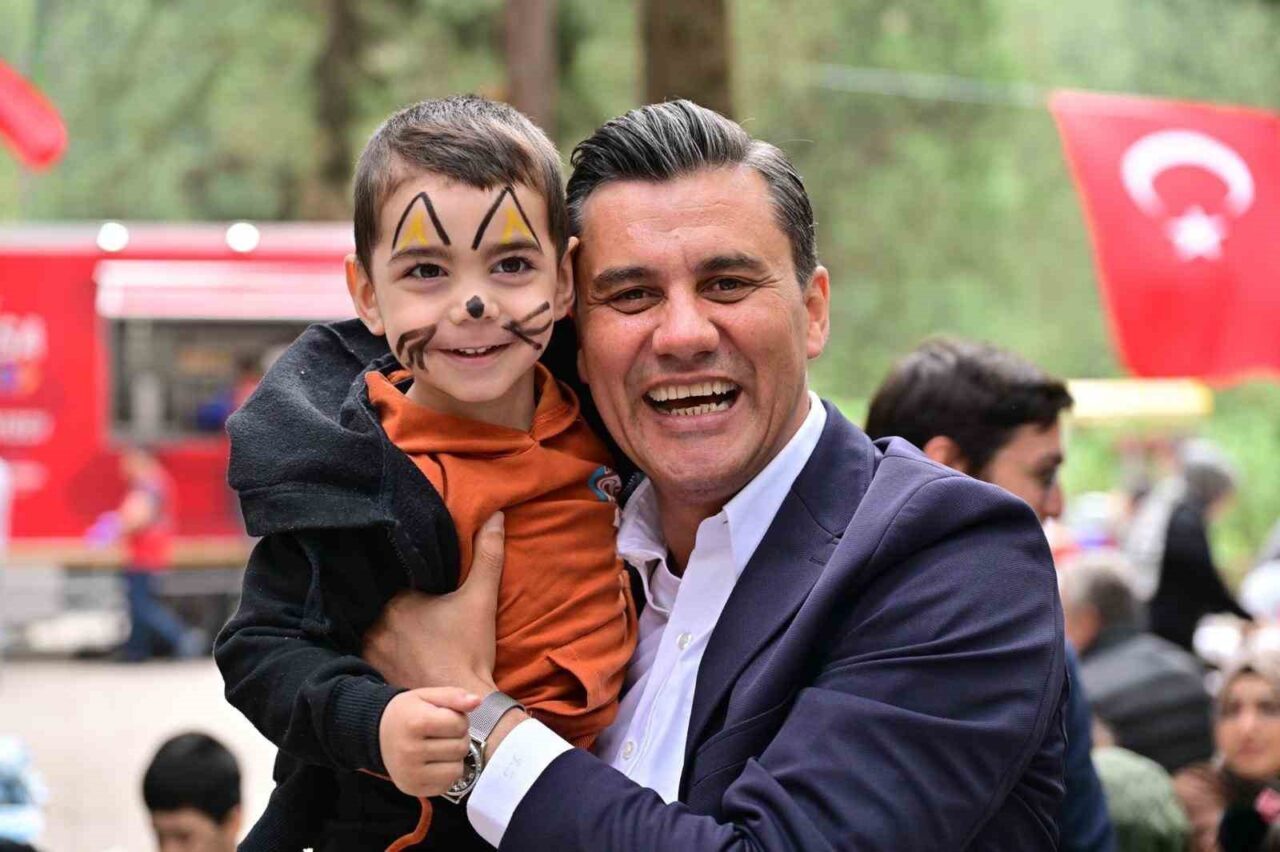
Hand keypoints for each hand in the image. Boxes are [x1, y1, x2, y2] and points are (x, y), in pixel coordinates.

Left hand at [364, 512, 505, 695]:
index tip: (426, 597)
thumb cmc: (471, 650)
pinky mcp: (371, 674)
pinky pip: (369, 656)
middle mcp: (376, 624)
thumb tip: (495, 515)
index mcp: (398, 600)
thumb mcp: (481, 599)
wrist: (463, 702)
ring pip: (377, 630)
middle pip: (385, 607)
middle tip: (421, 621)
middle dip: (399, 611)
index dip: (413, 588)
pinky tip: (398, 657)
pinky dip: (380, 654)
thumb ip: (487, 555)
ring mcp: (370, 652)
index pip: (398, 582)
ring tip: (409, 638)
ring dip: (388, 632)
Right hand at [378, 687, 480, 795]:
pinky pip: (447, 784)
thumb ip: (454, 696)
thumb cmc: (407, 713)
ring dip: (454, 757)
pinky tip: (433, 763)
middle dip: (457, 737)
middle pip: (460, 747)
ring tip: (438, 747)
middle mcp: (410, 751)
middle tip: (441, 733)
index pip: (459, 724)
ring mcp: (410, 773)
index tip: (444, 718)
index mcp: (415, 723)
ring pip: (457, 769)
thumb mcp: (427, 696)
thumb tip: (477, 701)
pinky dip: (446, 773)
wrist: (377, 734)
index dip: (458, 718)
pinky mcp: (413, 788)